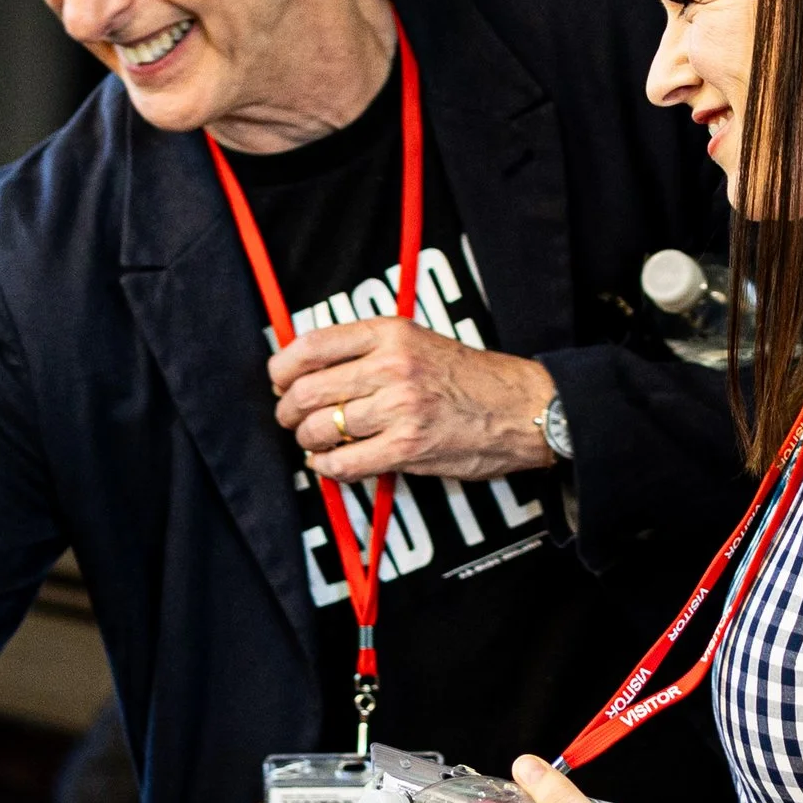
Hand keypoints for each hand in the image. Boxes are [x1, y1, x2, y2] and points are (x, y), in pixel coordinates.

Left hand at [272, 316, 558, 480]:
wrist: (522, 408)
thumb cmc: (471, 378)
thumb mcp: (419, 341)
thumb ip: (369, 349)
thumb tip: (309, 368)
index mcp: (391, 333)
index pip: (312, 345)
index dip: (282, 368)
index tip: (280, 381)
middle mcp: (392, 366)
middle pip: (307, 390)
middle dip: (289, 411)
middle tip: (293, 419)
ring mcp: (400, 408)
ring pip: (321, 429)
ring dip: (309, 441)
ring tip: (318, 442)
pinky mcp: (407, 447)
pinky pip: (344, 463)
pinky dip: (328, 468)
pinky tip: (331, 464)